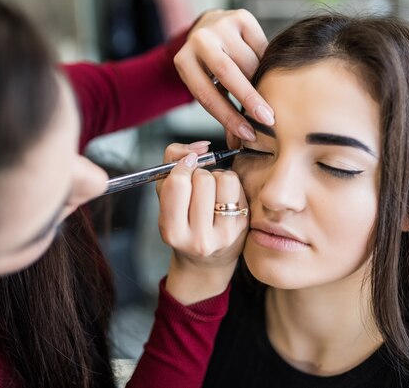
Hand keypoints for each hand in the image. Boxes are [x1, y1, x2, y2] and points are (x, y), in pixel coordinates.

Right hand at [156, 142, 248, 303]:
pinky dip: (230, 183)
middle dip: (199, 174)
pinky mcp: (243, 227)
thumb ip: (171, 162)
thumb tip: (198, 147)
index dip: (181, 167)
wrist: (205, 262)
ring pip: (225, 179)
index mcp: (172, 232)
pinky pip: (238, 186)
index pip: (178, 184)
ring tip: (212, 190)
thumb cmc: (182, 223)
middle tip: (197, 185)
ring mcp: (225, 235)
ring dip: (217, 176)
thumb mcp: (165, 198)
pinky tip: (224, 196)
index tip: (184, 168)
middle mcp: (199, 238)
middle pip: (202, 179)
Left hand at [174, 9, 273, 147]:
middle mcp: (200, 40)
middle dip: (250, 99)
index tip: (247, 134)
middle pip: (228, 74)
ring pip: (249, 62)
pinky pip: (262, 47)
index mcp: (184, 61)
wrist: (209, 28)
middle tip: (268, 120)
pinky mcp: (242, 17)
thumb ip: (222, 111)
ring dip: (262, 83)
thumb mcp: (207, 87)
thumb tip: (239, 142)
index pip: (207, 95)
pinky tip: (269, 73)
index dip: (228, 117)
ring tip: (269, 98)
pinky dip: (267, 64)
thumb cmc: (208, 67)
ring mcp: (221, 25)